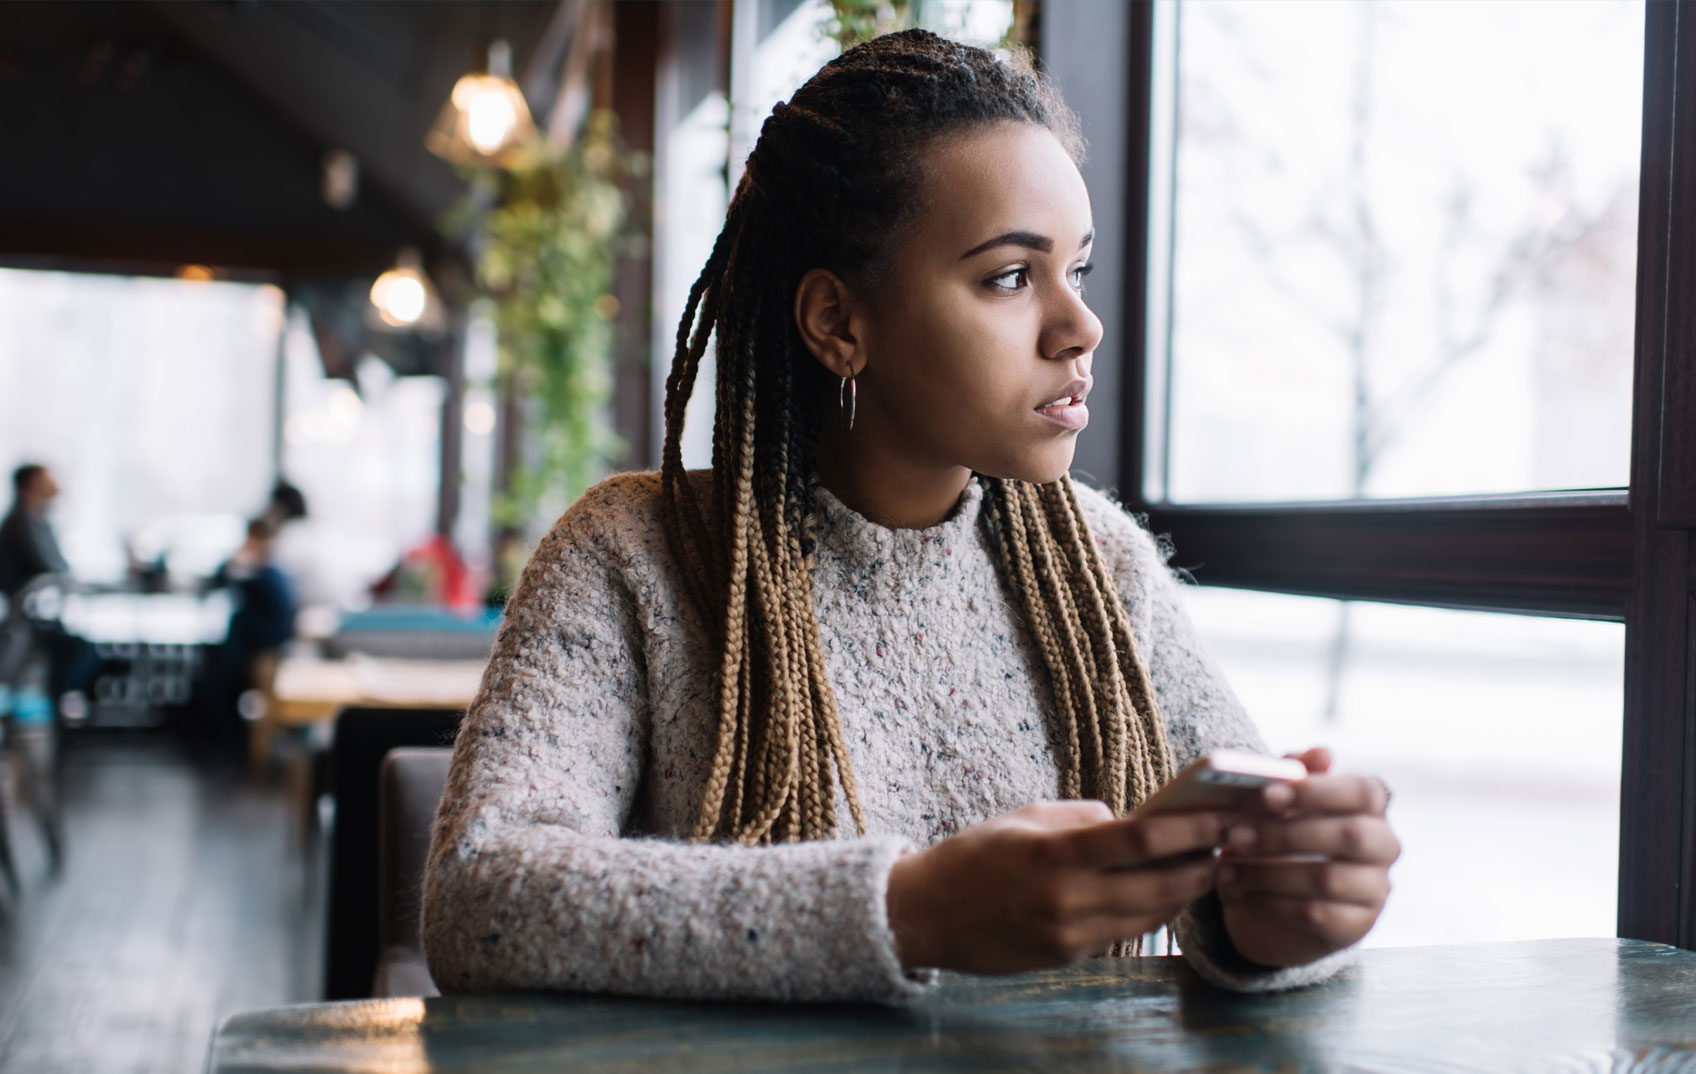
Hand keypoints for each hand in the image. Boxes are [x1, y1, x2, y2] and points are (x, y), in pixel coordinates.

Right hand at [885, 800, 1226, 973]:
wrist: (927, 914)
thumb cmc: (974, 856)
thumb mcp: (1026, 818)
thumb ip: (1084, 818)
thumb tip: (1133, 822)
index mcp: (1056, 854)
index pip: (1141, 840)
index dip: (1191, 829)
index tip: (1224, 817)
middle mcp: (1067, 899)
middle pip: (1159, 885)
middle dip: (1203, 865)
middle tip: (1234, 845)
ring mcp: (1069, 934)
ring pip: (1149, 916)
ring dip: (1184, 893)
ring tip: (1209, 868)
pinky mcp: (1067, 956)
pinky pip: (1124, 934)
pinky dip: (1151, 914)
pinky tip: (1166, 895)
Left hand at [1217, 747, 1399, 967]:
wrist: (1278, 895)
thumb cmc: (1282, 833)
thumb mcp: (1282, 801)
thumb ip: (1295, 775)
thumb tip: (1320, 753)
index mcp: (1372, 804)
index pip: (1364, 791)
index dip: (1318, 791)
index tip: (1269, 794)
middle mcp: (1384, 844)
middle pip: (1350, 836)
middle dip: (1286, 833)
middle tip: (1235, 834)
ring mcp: (1376, 888)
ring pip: (1328, 878)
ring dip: (1268, 872)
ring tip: (1225, 866)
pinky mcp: (1357, 926)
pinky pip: (1316, 914)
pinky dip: (1269, 901)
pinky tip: (1236, 891)